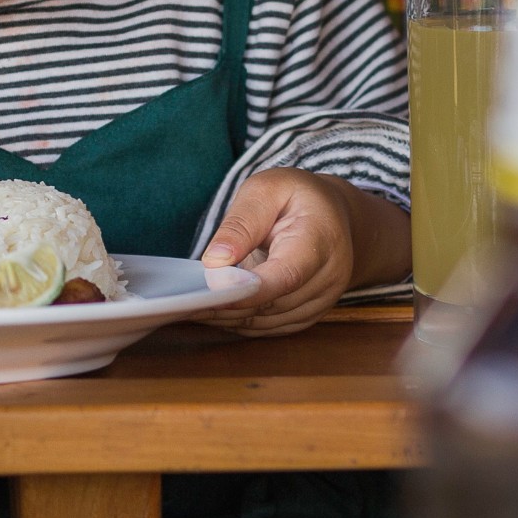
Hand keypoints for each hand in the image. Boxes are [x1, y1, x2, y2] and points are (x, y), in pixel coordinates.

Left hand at [199, 168, 407, 336]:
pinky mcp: (310, 314)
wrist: (334, 215)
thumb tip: (214, 262)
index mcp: (321, 239)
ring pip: (269, 322)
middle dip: (226, 306)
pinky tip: (214, 313)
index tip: (211, 293)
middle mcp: (329, 276)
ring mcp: (323, 300)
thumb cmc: (296, 197)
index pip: (287, 275)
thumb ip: (241, 223)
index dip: (249, 291)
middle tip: (184, 301)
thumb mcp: (266, 189)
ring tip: (190, 308)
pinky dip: (240, 323)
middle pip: (273, 303)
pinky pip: (271, 327)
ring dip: (228, 319)